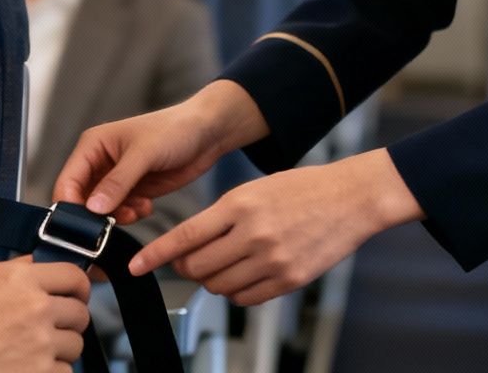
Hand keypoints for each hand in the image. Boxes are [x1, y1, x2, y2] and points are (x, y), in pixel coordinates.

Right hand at [0, 256, 90, 372]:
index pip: (73, 274)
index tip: (76, 294)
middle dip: (69, 320)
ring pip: (75, 345)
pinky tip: (30, 369)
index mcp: (17, 280)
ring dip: (61, 349)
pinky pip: (65, 372)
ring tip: (36, 352)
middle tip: (54, 327)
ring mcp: (40, 344)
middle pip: (80, 312)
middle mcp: (35, 307)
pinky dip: (52, 372)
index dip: (78, 286)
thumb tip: (29, 270)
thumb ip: (7, 276)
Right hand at [54, 81, 267, 225]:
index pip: (68, 181)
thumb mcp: (144, 153)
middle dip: (95, 215)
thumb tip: (93, 208)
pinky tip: (147, 206)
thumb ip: (118, 181)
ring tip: (137, 210)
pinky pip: (121, 212)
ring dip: (116, 216)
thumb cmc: (174, 129)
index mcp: (93, 145)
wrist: (207, 134)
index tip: (83, 225)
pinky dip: (131, 215)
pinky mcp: (133, 190)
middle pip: (81, 199)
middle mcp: (100, 162)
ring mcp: (116, 178)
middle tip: (112, 224)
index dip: (70, 205)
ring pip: (101, 210)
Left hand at [126, 149, 422, 305]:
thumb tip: (191, 246)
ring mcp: (272, 259)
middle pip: (198, 266)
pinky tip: (244, 275)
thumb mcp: (254, 190)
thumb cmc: (302, 189)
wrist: (351, 198)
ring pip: (220, 285)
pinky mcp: (289, 279)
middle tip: (189, 261)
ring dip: (213, 280)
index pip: (186, 235)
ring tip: (225, 263)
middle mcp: (253, 233)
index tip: (137, 266)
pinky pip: (245, 298)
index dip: (157, 254)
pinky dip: (236, 292)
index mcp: (240, 204)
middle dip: (187, 267)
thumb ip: (223, 217)